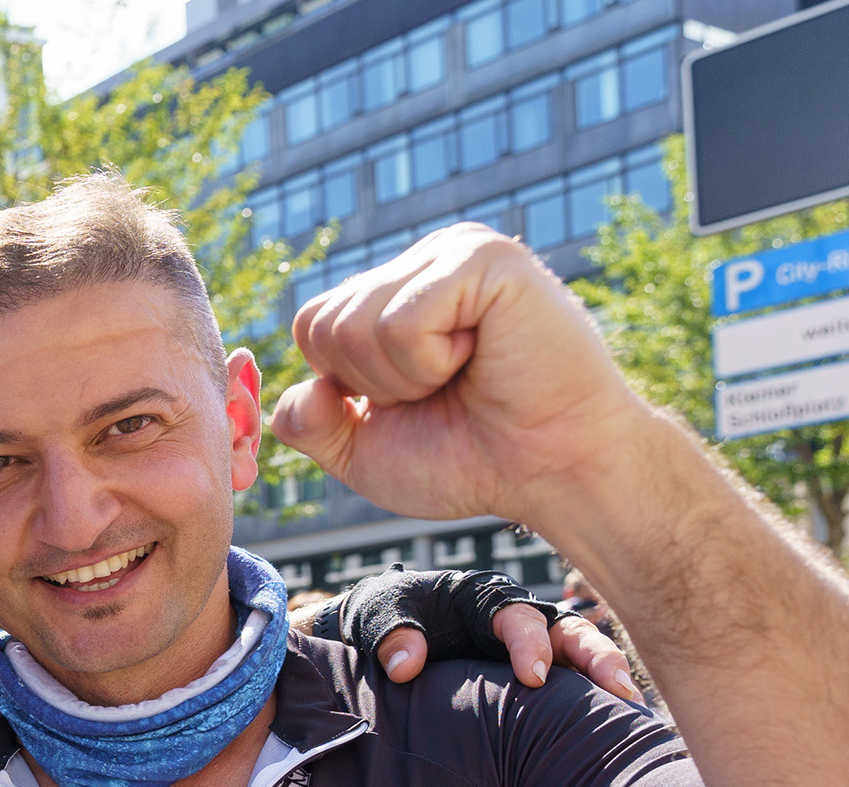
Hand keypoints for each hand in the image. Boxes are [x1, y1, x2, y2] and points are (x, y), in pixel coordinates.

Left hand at [269, 225, 654, 535]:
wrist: (553, 473)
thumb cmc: (470, 460)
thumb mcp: (362, 449)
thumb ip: (308, 421)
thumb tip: (296, 388)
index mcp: (397, 291)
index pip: (311, 326)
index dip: (347, 386)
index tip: (413, 401)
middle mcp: (424, 259)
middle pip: (323, 325)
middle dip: (373, 386)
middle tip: (445, 391)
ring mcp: (455, 250)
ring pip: (356, 326)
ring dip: (404, 379)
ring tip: (466, 374)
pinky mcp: (485, 259)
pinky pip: (400, 324)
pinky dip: (429, 365)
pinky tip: (482, 358)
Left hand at [375, 607, 636, 701]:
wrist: (378, 630)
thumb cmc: (383, 615)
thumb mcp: (377, 616)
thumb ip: (392, 635)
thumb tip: (406, 666)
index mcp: (482, 598)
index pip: (515, 617)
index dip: (528, 643)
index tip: (532, 676)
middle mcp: (517, 620)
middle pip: (568, 632)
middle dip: (595, 657)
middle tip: (617, 691)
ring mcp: (531, 647)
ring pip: (579, 657)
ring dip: (606, 679)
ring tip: (632, 711)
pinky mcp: (533, 676)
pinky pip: (569, 684)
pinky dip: (591, 701)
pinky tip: (616, 727)